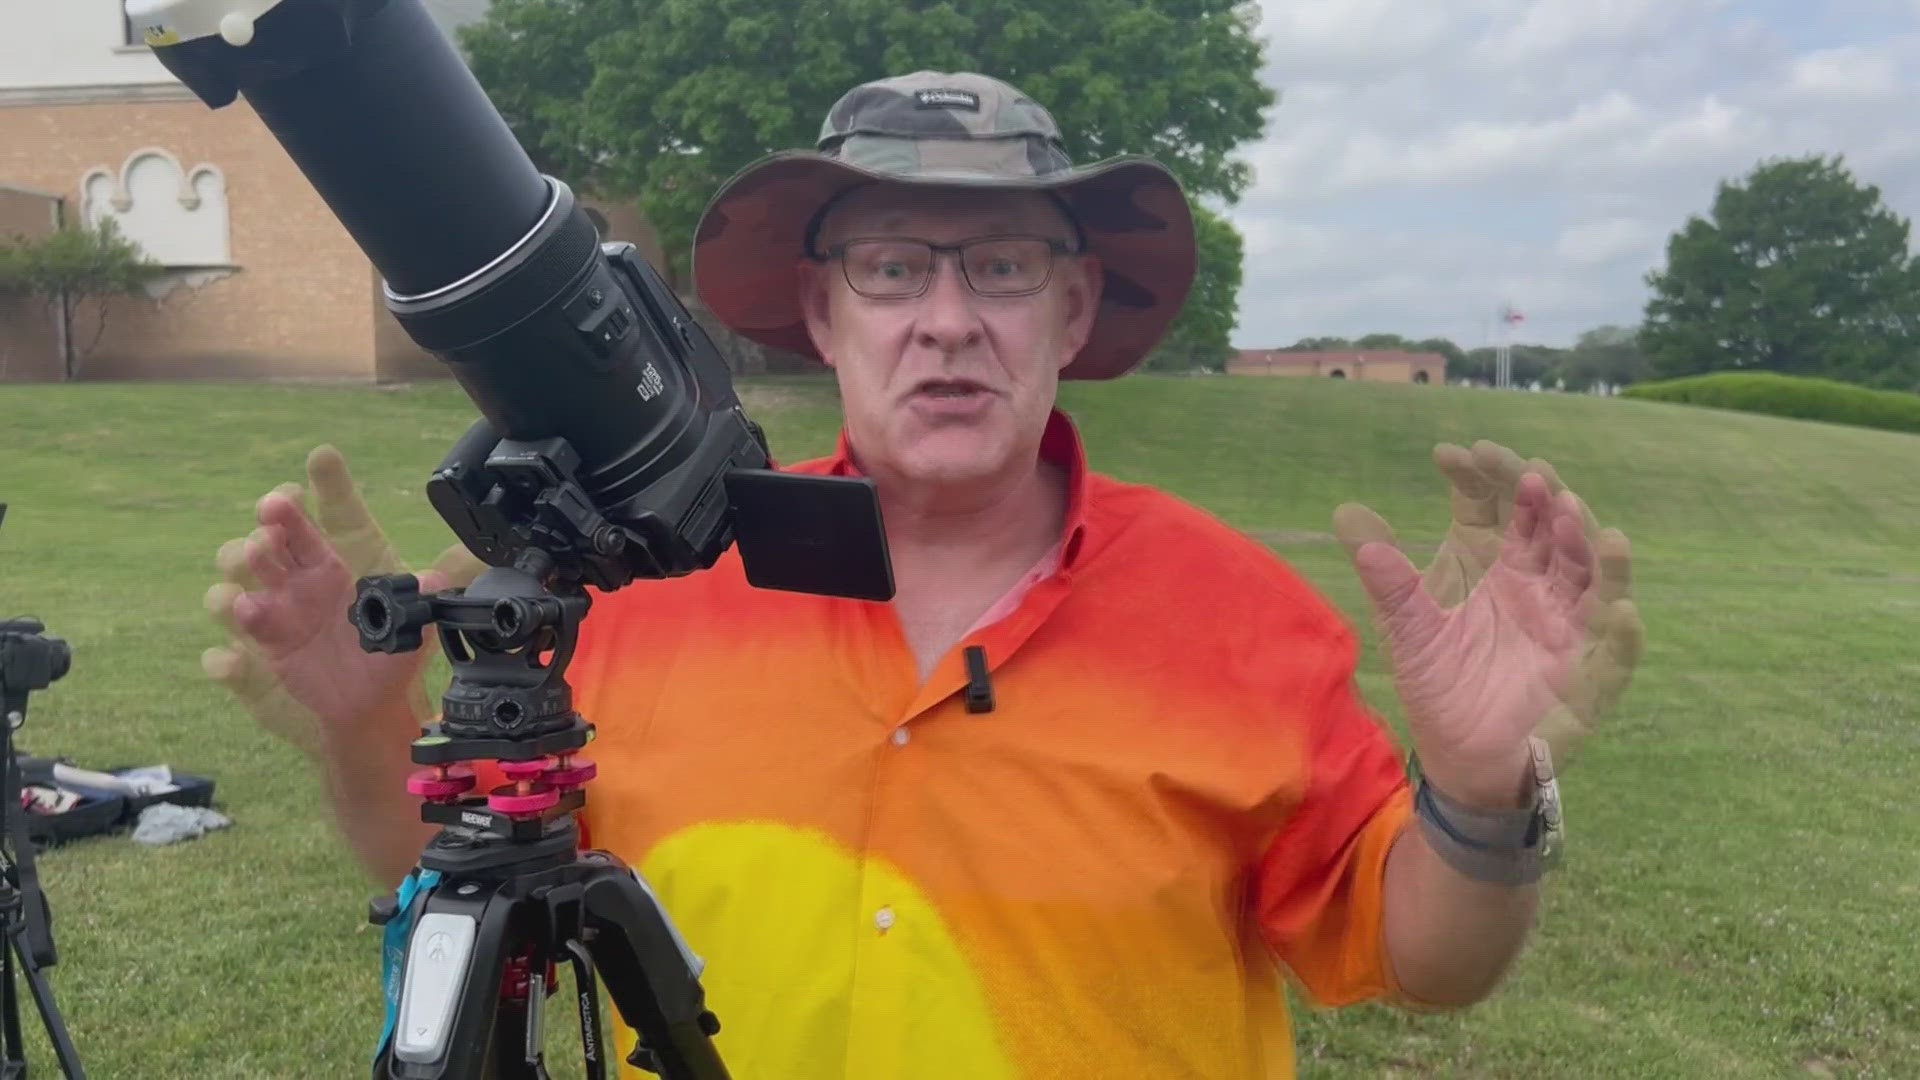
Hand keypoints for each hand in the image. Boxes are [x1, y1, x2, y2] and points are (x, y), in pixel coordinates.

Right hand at [202, 445, 486, 758]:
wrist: (372, 701)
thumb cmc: (387, 648)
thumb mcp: (415, 619)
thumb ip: (428, 594)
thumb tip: (452, 571)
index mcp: (334, 558)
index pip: (326, 511)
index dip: (323, 484)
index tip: (323, 458)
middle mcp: (299, 576)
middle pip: (269, 537)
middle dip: (267, 525)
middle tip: (272, 529)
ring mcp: (275, 610)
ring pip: (238, 579)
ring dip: (240, 574)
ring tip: (252, 586)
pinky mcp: (262, 648)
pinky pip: (231, 641)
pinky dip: (231, 639)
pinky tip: (240, 639)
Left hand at [1332, 441, 1641, 768]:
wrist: (1459, 757)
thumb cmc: (1441, 684)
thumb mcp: (1407, 627)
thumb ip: (1385, 576)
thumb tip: (1346, 512)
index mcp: (1497, 564)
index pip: (1495, 506)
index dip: (1481, 477)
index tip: (1449, 453)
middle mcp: (1539, 586)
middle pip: (1550, 530)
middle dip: (1543, 499)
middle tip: (1527, 471)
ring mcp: (1567, 629)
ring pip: (1590, 580)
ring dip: (1587, 548)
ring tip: (1573, 515)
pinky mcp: (1585, 680)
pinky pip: (1613, 657)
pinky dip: (1622, 636)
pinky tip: (1619, 611)